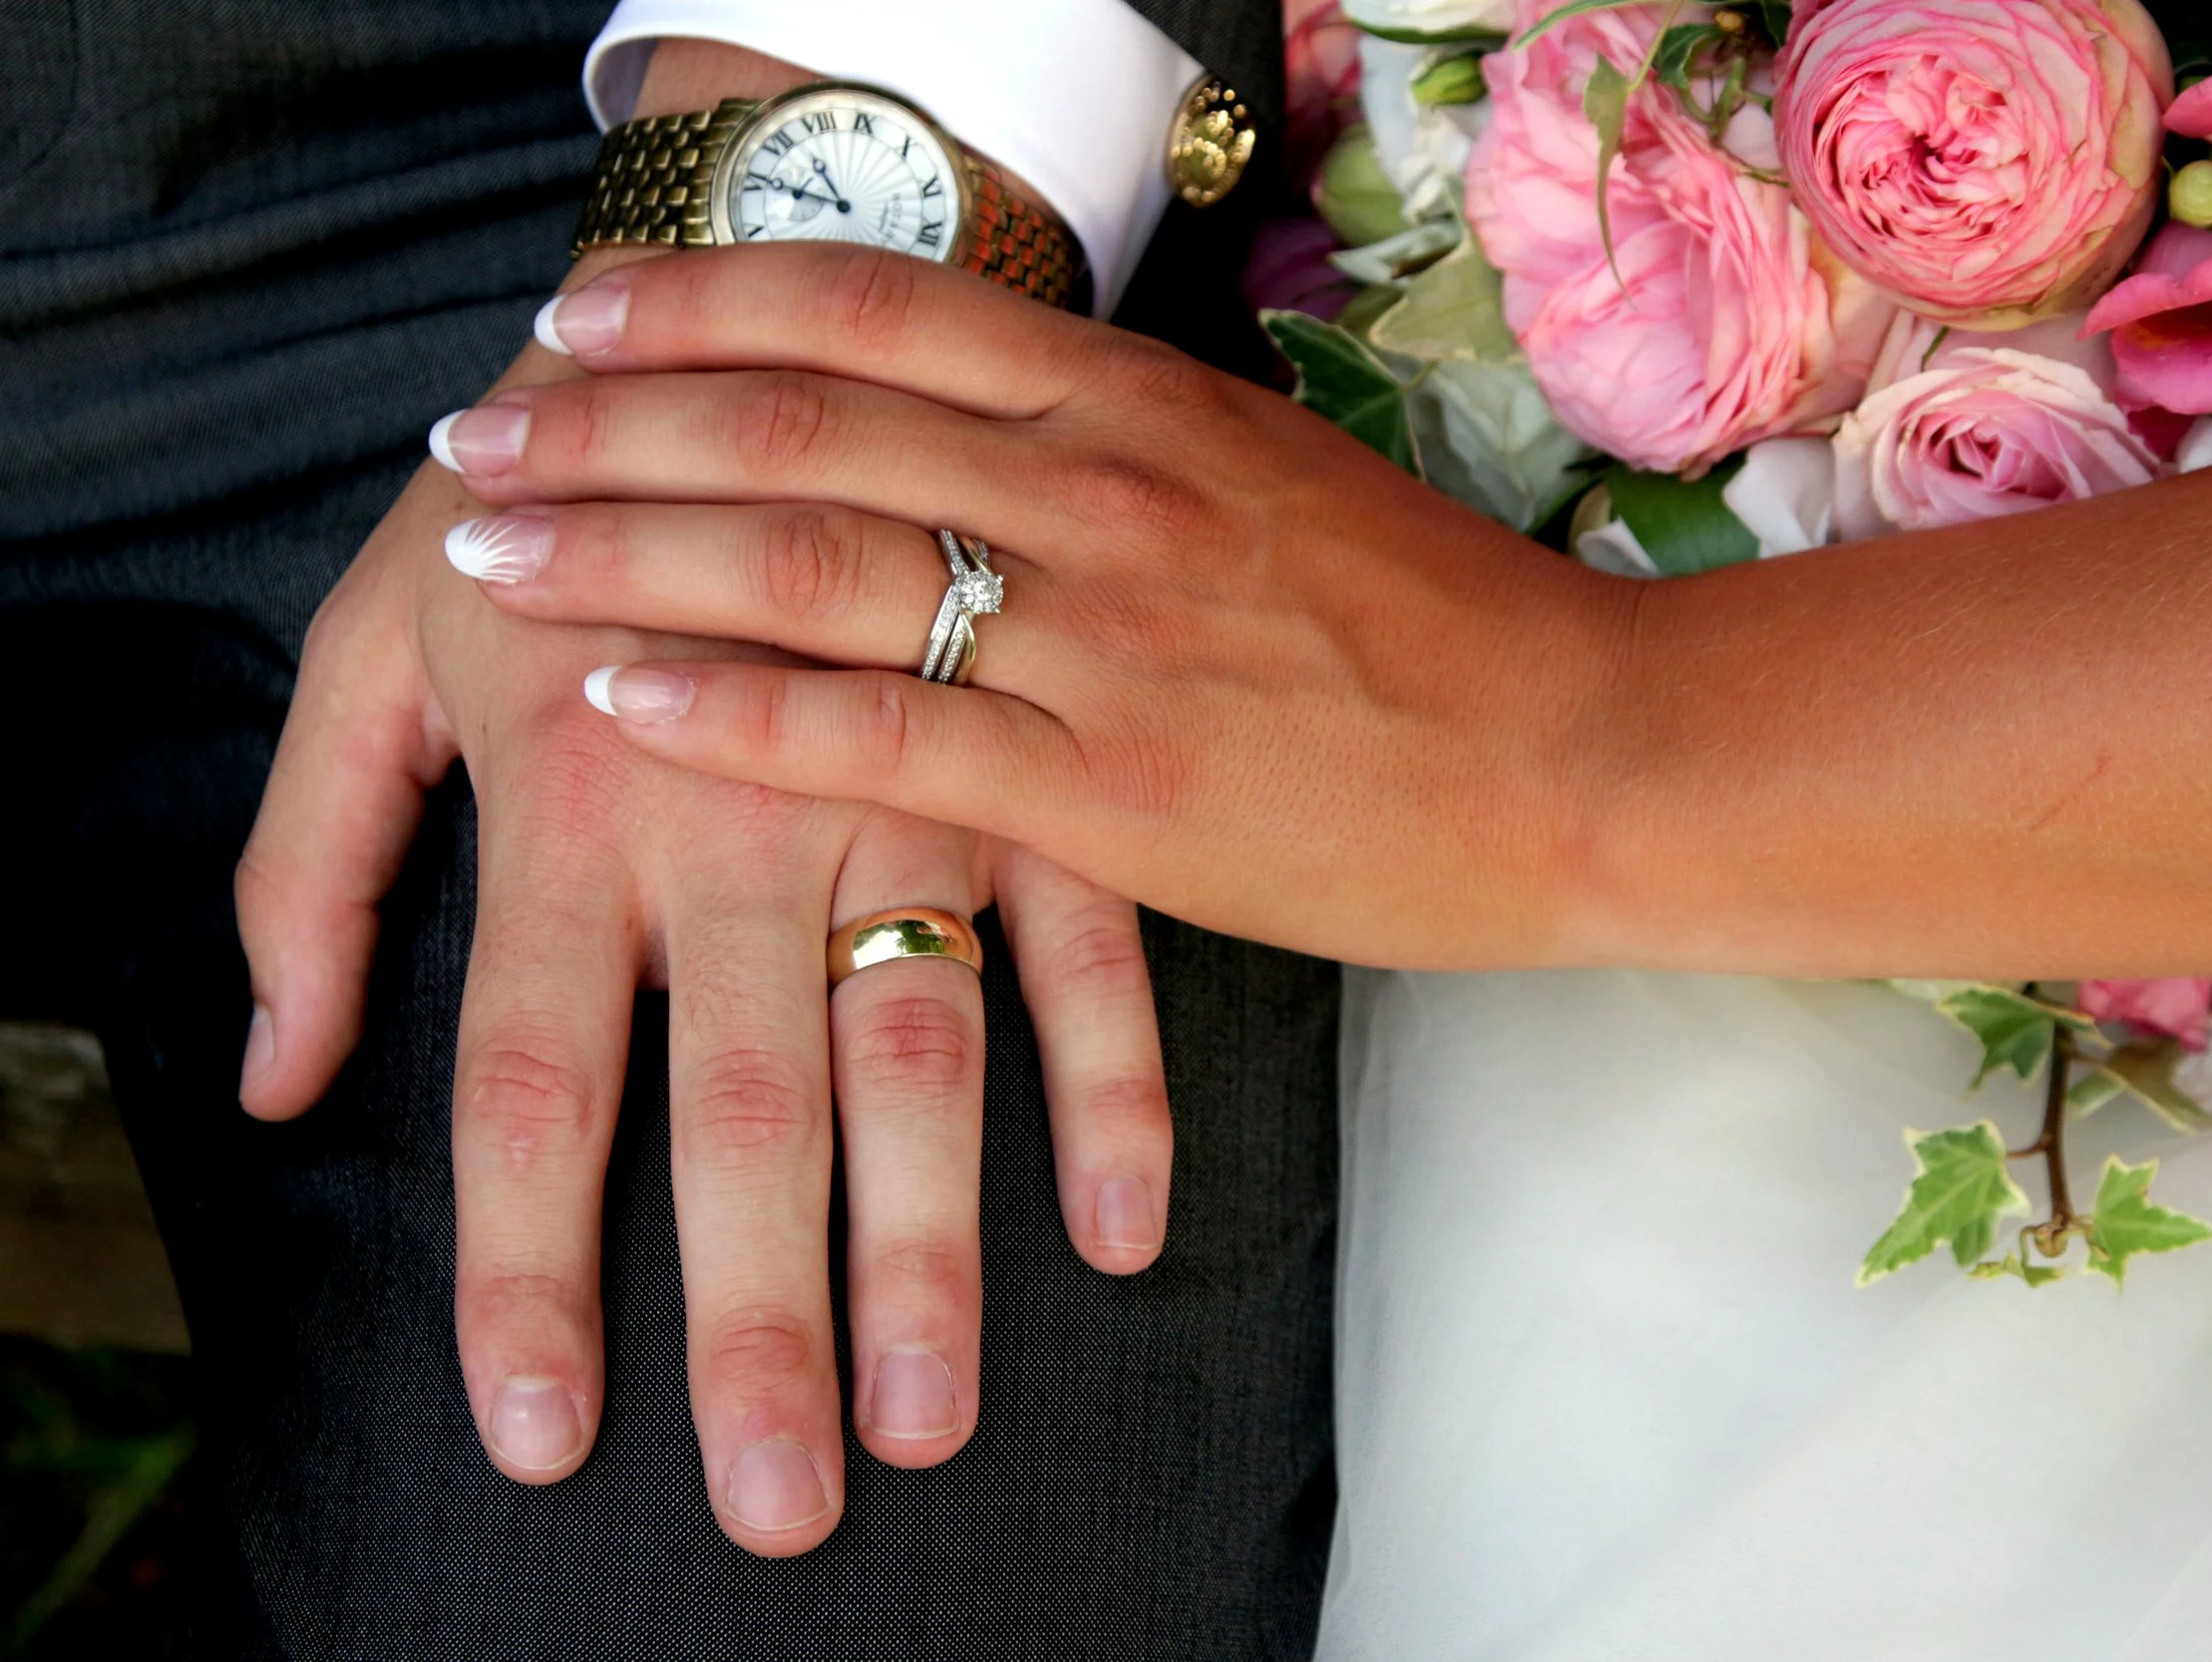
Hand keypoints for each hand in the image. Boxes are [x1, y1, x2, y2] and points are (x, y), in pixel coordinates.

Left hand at [234, 272, 1171, 1557]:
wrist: (803, 279)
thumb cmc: (554, 470)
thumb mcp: (378, 631)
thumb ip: (314, 850)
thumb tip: (277, 1074)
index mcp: (572, 786)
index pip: (531, 1081)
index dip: (529, 1275)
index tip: (542, 1439)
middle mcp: (745, 808)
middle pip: (743, 1105)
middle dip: (757, 1312)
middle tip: (775, 1498)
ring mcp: (914, 781)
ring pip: (924, 1051)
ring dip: (934, 1247)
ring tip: (930, 1419)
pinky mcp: (1048, 757)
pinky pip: (1092, 950)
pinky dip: (1112, 1088)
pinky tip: (1119, 1230)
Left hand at [431, 244, 1631, 972]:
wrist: (1593, 756)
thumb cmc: (1445, 631)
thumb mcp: (1278, 482)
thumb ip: (1123, 452)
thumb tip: (989, 434)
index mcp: (1140, 400)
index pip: (875, 307)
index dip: (703, 300)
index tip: (583, 318)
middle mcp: (1101, 488)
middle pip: (797, 416)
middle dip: (607, 421)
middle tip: (480, 436)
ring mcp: (1102, 634)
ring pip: (807, 558)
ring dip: (622, 550)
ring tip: (493, 556)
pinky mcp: (1111, 789)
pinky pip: (880, 734)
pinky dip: (731, 712)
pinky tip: (619, 703)